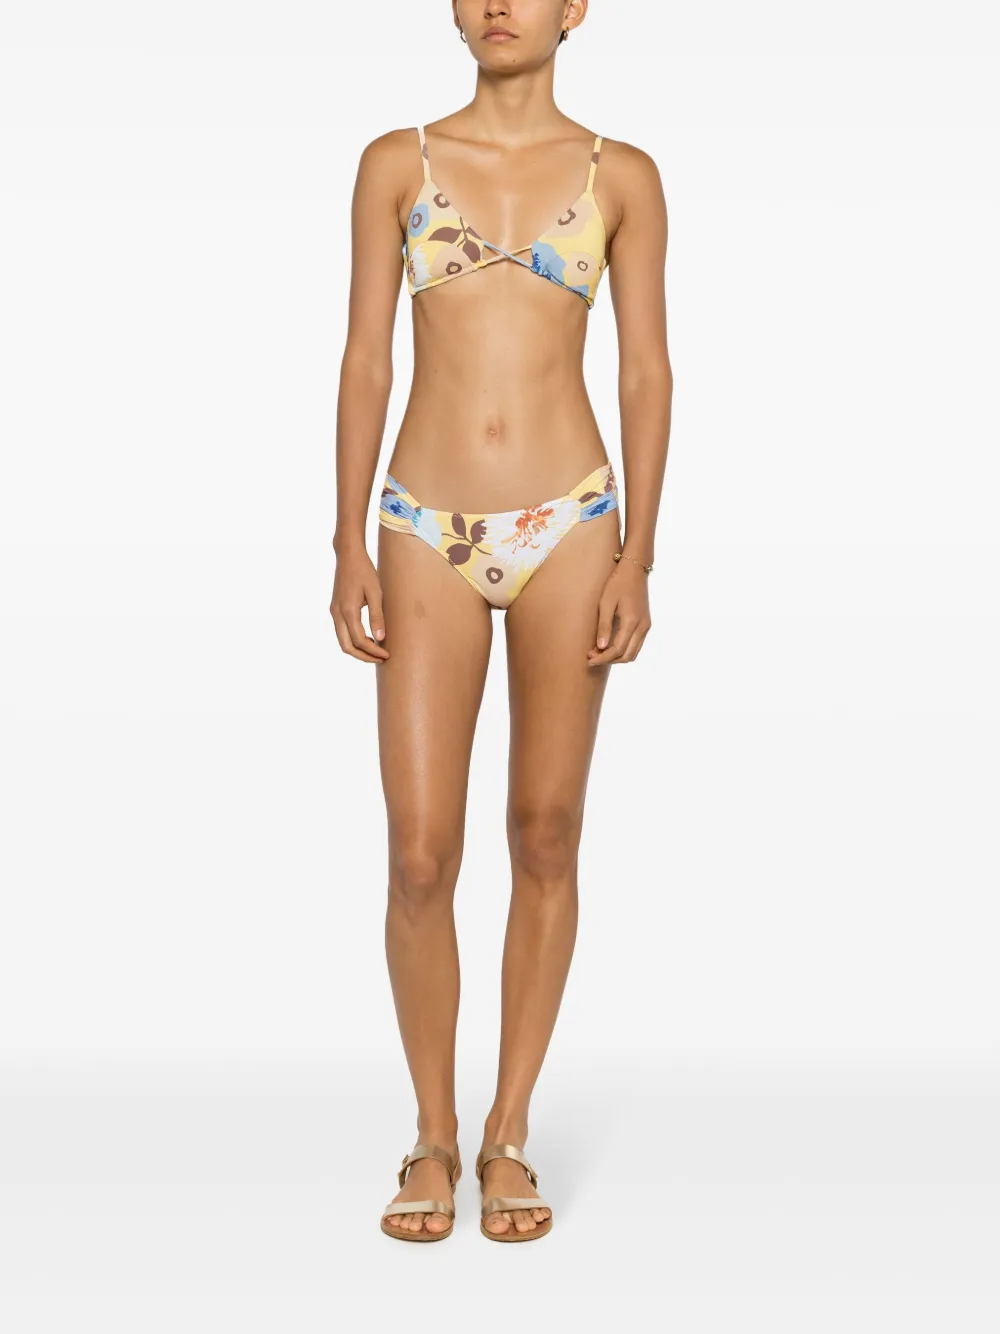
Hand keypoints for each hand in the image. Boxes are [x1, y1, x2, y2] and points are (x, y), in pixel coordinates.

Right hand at [330, 544, 389, 663]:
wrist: (348, 555)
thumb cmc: (364, 571)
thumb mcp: (376, 592)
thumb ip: (377, 616)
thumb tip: (380, 638)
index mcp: (348, 610)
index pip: (360, 641)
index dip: (373, 651)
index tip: (387, 654)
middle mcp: (337, 614)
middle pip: (347, 647)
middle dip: (363, 656)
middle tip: (381, 658)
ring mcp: (334, 612)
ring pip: (342, 641)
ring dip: (358, 650)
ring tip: (375, 651)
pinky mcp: (335, 609)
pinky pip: (342, 632)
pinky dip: (353, 640)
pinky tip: (368, 638)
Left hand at [587, 559, 651, 666]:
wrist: (635, 569)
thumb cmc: (617, 583)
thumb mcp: (606, 603)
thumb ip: (604, 626)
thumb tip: (601, 648)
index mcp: (632, 621)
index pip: (617, 649)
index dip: (602, 658)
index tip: (589, 659)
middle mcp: (642, 627)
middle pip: (627, 656)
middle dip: (609, 660)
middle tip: (592, 656)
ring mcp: (646, 626)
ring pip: (633, 653)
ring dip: (617, 657)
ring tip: (599, 651)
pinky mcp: (646, 624)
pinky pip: (636, 645)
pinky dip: (624, 650)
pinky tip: (610, 644)